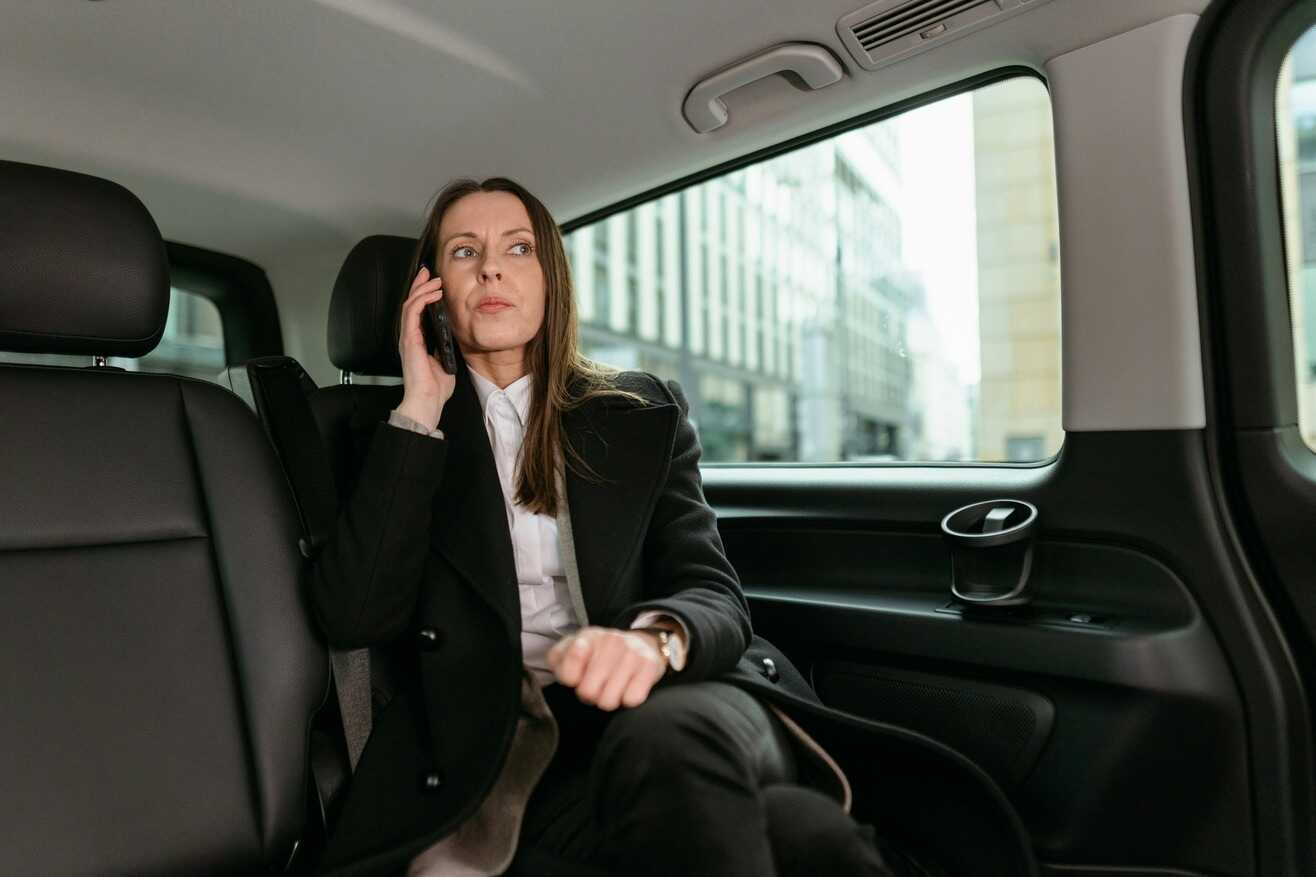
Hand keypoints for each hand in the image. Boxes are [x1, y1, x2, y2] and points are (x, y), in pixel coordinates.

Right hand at [396, 266, 456, 428]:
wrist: (428, 401)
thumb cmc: (436, 386)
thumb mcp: (446, 359)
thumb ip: (446, 345)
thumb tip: (454, 333)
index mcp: (418, 340)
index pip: (417, 311)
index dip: (422, 294)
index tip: (432, 281)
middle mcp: (410, 336)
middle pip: (410, 302)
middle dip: (419, 284)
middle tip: (428, 271)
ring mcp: (408, 337)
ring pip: (409, 304)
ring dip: (422, 288)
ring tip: (434, 279)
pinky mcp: (409, 339)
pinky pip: (412, 312)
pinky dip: (421, 299)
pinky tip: (433, 293)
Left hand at [547, 626, 665, 710]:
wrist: (639, 644)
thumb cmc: (598, 655)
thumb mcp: (572, 651)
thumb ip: (559, 661)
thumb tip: (570, 676)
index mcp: (586, 637)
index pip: (568, 674)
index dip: (571, 682)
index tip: (578, 676)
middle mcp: (609, 641)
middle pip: (587, 693)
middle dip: (590, 695)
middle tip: (597, 685)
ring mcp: (631, 652)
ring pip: (609, 701)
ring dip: (609, 699)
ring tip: (612, 687)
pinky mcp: (649, 665)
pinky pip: (632, 699)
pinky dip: (628, 699)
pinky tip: (628, 687)